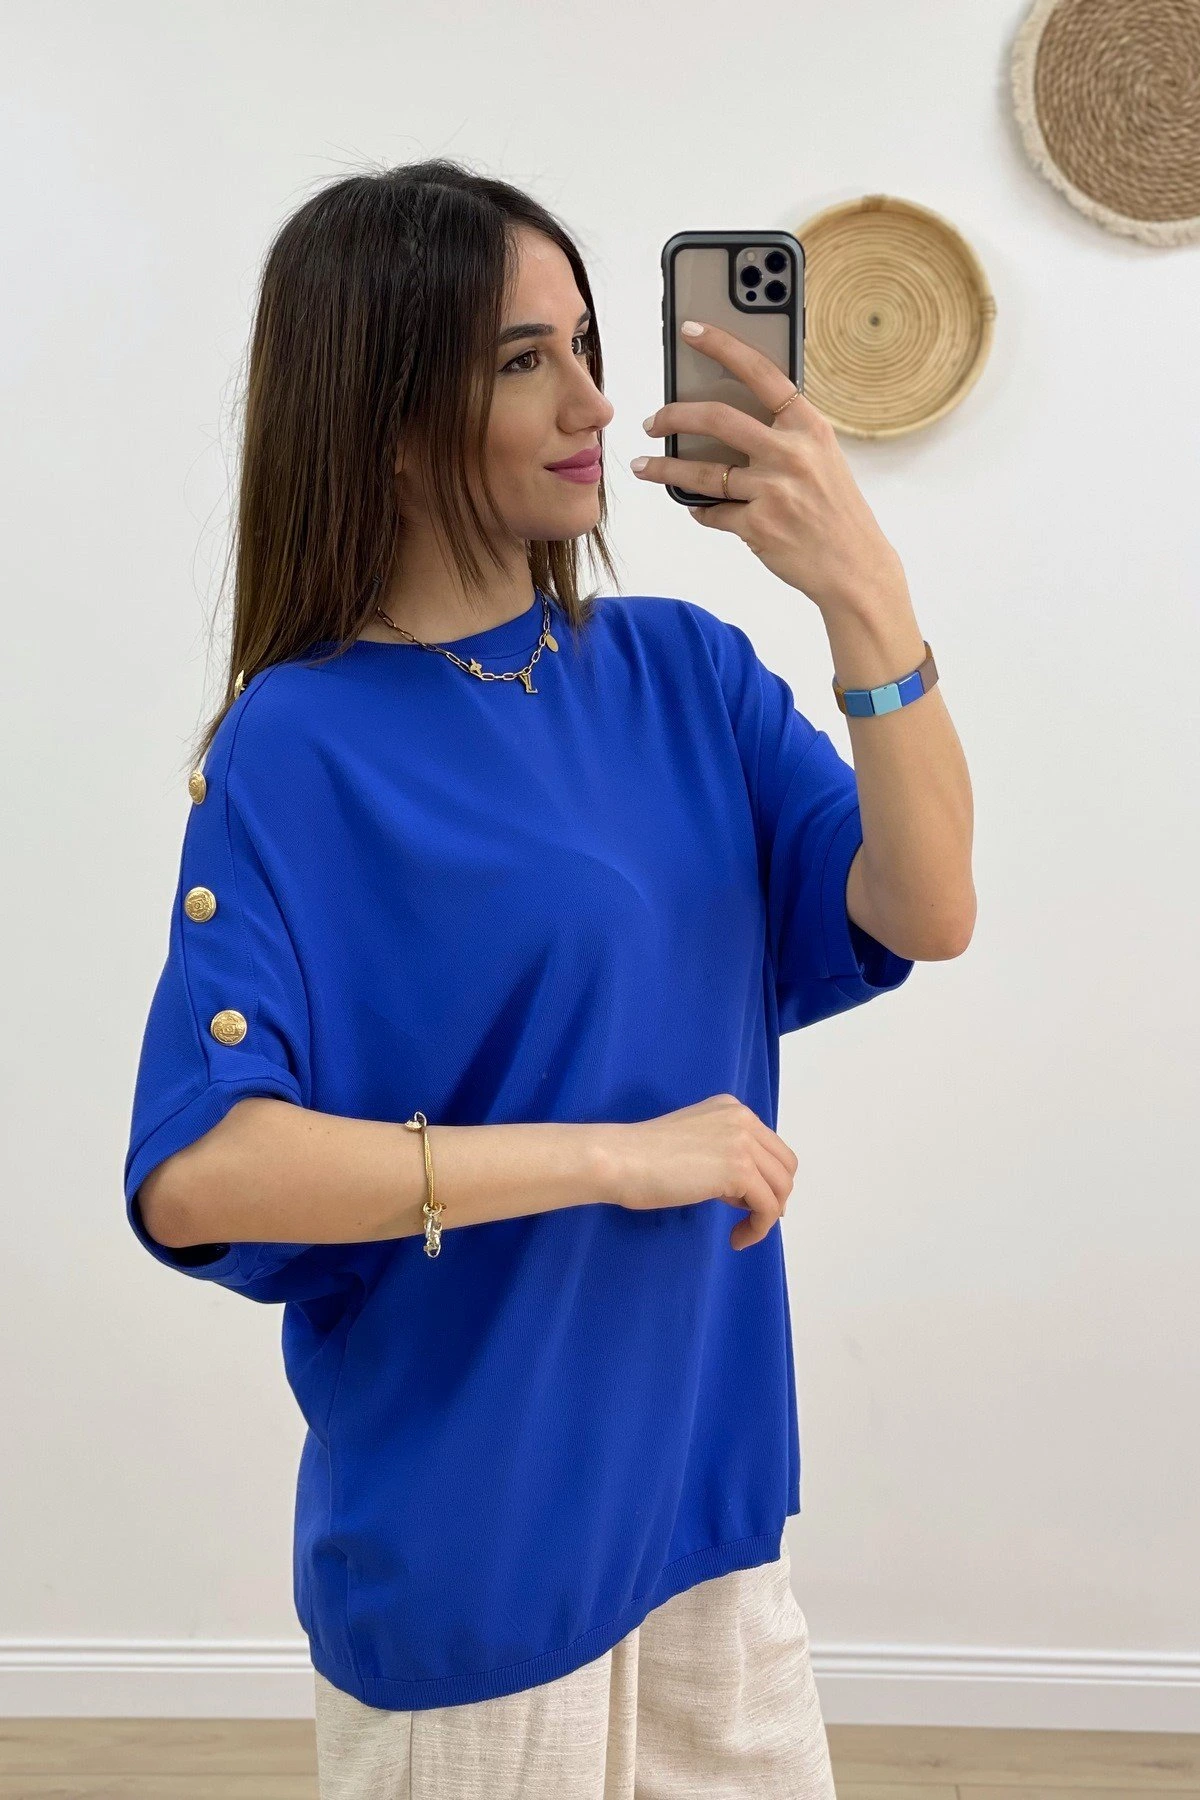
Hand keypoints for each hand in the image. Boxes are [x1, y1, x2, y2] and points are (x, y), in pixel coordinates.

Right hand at [603, 1093, 797, 1251]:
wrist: (620, 1159)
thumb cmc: (641, 1157)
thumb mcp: (693, 1143)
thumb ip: (722, 1154)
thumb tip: (749, 1189)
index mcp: (731, 1109)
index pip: (770, 1147)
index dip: (765, 1179)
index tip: (747, 1203)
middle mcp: (743, 1119)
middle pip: (785, 1166)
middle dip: (774, 1196)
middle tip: (749, 1218)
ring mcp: (743, 1142)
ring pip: (781, 1188)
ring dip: (766, 1216)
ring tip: (740, 1232)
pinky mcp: (739, 1170)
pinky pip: (768, 1208)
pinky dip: (758, 1230)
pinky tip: (736, 1239)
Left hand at [632, 318, 903, 613]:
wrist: (855, 567)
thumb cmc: (836, 511)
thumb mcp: (823, 459)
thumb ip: (785, 436)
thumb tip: (729, 421)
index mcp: (809, 427)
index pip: (761, 373)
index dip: (723, 346)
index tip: (691, 330)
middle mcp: (791, 453)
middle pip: (717, 419)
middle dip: (673, 415)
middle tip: (653, 420)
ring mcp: (773, 491)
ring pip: (701, 471)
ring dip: (663, 467)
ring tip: (642, 464)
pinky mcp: (757, 526)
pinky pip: (712, 512)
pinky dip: (700, 510)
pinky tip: (697, 508)